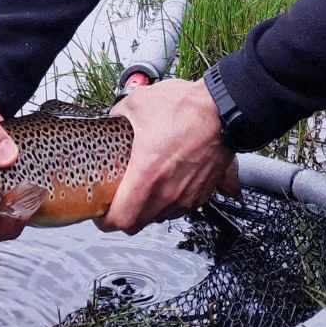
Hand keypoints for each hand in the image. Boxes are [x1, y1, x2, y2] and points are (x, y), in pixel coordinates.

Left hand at [96, 77, 240, 235]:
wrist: (224, 108)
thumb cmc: (185, 107)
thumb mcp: (138, 103)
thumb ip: (118, 115)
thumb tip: (114, 119)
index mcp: (147, 176)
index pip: (121, 219)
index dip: (105, 220)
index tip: (100, 212)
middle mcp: (168, 193)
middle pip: (139, 223)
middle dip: (125, 215)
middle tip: (119, 200)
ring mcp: (188, 195)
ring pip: (161, 216)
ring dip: (150, 207)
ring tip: (146, 187)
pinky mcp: (204, 192)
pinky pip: (182, 206)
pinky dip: (172, 199)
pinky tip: (169, 179)